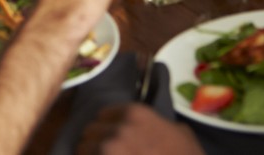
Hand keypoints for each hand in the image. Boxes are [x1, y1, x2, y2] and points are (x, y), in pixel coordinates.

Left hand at [77, 104, 203, 154]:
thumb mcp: (180, 131)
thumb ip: (159, 123)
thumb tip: (151, 126)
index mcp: (136, 113)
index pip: (104, 114)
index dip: (107, 126)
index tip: (111, 136)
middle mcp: (118, 129)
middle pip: (90, 131)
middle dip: (95, 141)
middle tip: (105, 152)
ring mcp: (109, 151)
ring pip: (82, 149)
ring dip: (90, 154)